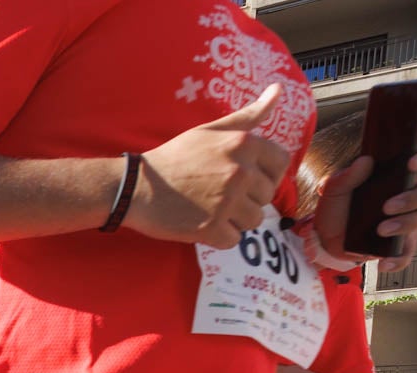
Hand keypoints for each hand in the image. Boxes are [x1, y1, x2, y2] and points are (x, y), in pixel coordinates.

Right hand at [126, 84, 290, 248]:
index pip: (280, 164)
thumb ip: (248, 115)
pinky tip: (201, 224)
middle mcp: (240, 172)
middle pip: (266, 197)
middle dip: (247, 200)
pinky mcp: (211, 228)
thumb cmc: (174, 157)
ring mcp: (226, 201)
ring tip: (210, 209)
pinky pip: (233, 240)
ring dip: (235, 220)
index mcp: (243, 144)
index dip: (265, 174)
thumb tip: (278, 89)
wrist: (135, 186)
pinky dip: (219, 237)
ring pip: (253, 221)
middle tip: (218, 195)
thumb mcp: (210, 130)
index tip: (245, 178)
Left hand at [314, 150, 416, 272]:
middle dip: (416, 198)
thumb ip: (346, 176)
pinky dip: (399, 259)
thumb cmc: (336, 209)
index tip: (411, 164)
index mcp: (400, 176)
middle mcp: (412, 195)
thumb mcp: (334, 190)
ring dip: (410, 223)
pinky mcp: (402, 243)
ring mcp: (410, 219)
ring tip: (381, 229)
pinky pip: (411, 252)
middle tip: (387, 207)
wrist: (324, 240)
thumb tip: (364, 162)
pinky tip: (382, 261)